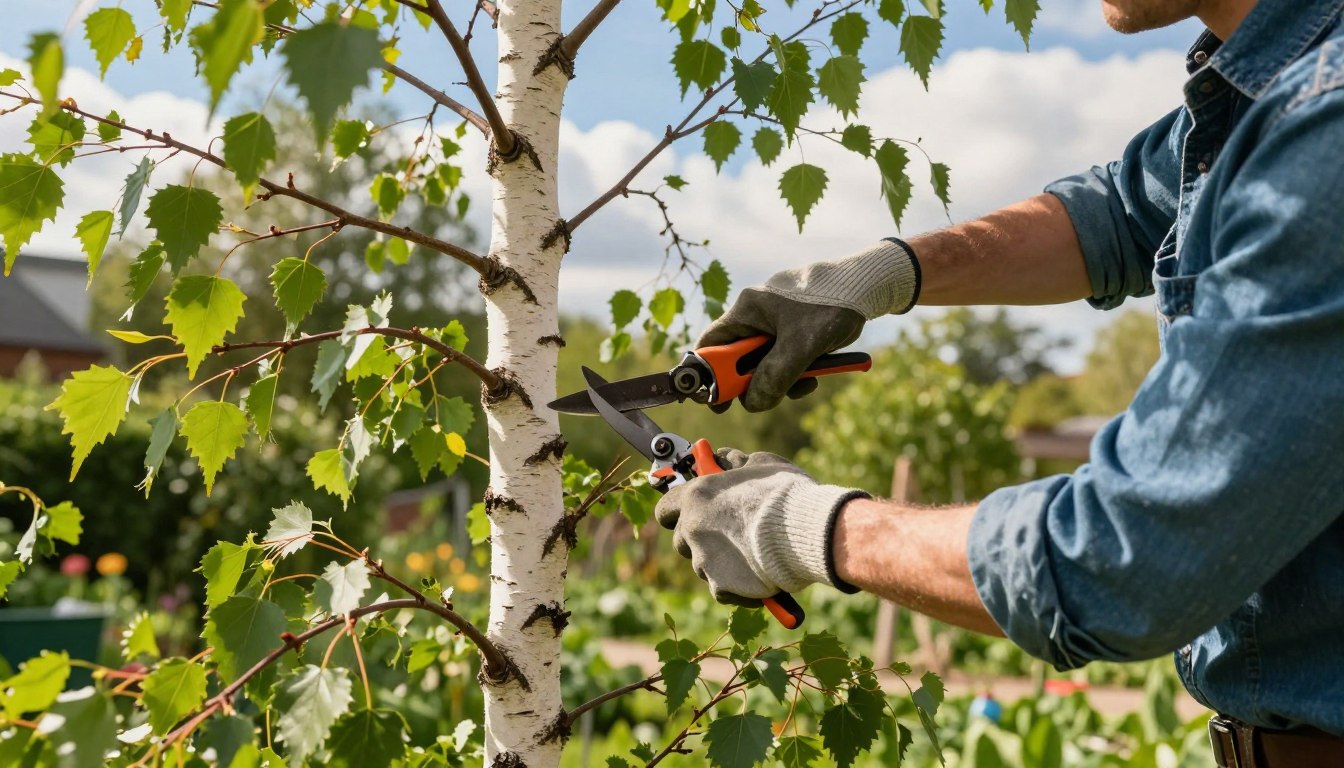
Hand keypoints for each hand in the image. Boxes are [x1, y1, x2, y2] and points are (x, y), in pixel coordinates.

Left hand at [654, 448, 866, 605]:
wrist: (806, 531)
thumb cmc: (785, 493)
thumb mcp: (760, 464)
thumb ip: (735, 462)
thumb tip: (721, 457)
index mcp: (697, 496)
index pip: (665, 507)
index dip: (676, 511)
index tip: (687, 512)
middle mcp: (693, 529)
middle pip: (681, 539)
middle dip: (698, 538)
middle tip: (726, 534)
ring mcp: (705, 560)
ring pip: (702, 565)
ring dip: (719, 561)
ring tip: (750, 553)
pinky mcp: (721, 586)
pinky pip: (722, 588)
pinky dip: (736, 585)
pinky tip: (758, 575)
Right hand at [699, 238, 918, 411]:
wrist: (867, 286)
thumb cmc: (833, 303)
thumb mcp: (802, 345)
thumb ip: (775, 375)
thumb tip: (753, 403)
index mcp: (747, 309)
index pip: (711, 344)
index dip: (708, 375)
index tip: (716, 402)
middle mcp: (756, 315)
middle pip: (737, 360)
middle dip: (753, 382)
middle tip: (766, 399)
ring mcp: (774, 324)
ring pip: (763, 363)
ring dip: (780, 379)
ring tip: (805, 380)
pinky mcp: (792, 331)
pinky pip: (783, 359)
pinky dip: (795, 372)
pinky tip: (814, 373)